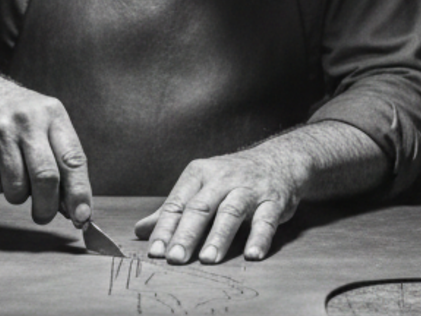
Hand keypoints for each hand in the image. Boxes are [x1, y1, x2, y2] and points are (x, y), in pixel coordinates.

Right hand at [0, 77, 92, 226]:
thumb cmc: (16, 114)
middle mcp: (29, 120)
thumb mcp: (45, 122)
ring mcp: (0, 130)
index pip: (73, 159)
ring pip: (16, 187)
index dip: (79, 192)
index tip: (82, 216)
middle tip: (43, 215)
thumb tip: (73, 206)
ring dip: (16, 194)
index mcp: (53, 115)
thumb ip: (60, 158)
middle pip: (45, 178)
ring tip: (13, 176)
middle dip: (46, 207)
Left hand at [132, 147, 303, 264]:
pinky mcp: (274, 201)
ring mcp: (249, 189)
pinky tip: (252, 255)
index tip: (155, 252)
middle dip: (186, 234)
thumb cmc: (232, 179)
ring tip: (207, 259)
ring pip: (231, 213)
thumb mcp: (200, 187)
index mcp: (199, 174)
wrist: (279, 160)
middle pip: (200, 208)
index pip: (177, 204)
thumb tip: (140, 231)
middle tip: (175, 258)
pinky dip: (260, 238)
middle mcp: (222, 179)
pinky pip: (266, 221)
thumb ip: (173, 210)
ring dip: (218, 237)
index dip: (165, 228)